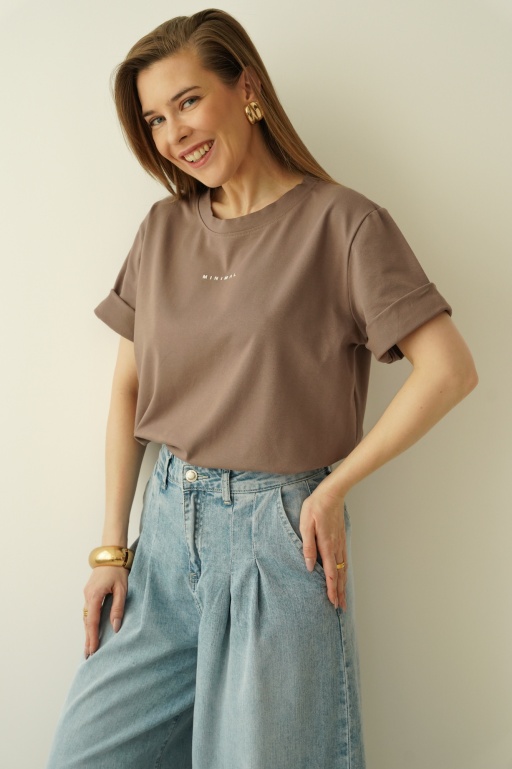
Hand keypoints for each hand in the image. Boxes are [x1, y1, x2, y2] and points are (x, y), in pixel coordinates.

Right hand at [83, 566, 127, 657]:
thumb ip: (118, 607)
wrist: (111, 554)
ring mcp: (87, 594)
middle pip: (86, 622)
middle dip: (88, 638)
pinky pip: (88, 611)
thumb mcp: (122, 589)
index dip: (92, 637)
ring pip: (86, 617)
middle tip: (88, 655)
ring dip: (87, 631)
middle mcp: (87, 596)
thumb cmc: (118, 570)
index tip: (92, 650)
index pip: (92, 621)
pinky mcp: (89, 592)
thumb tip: (116, 627)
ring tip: (89, 646)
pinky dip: (89, 622)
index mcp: (95, 595)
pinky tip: (91, 629)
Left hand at [300, 488, 346, 609]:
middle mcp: (336, 547)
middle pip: (340, 575)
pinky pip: (344, 560)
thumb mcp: (305, 525)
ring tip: (343, 596)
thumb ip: (308, 546)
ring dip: (343, 584)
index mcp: (327, 545)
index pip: (330, 573)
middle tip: (341, 607)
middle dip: (340, 592)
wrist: (332, 493)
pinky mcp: (341, 538)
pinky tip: (343, 575)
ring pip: (343, 569)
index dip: (332, 590)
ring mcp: (340, 543)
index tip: (332, 603)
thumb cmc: (315, 507)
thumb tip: (310, 566)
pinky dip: (344, 572)